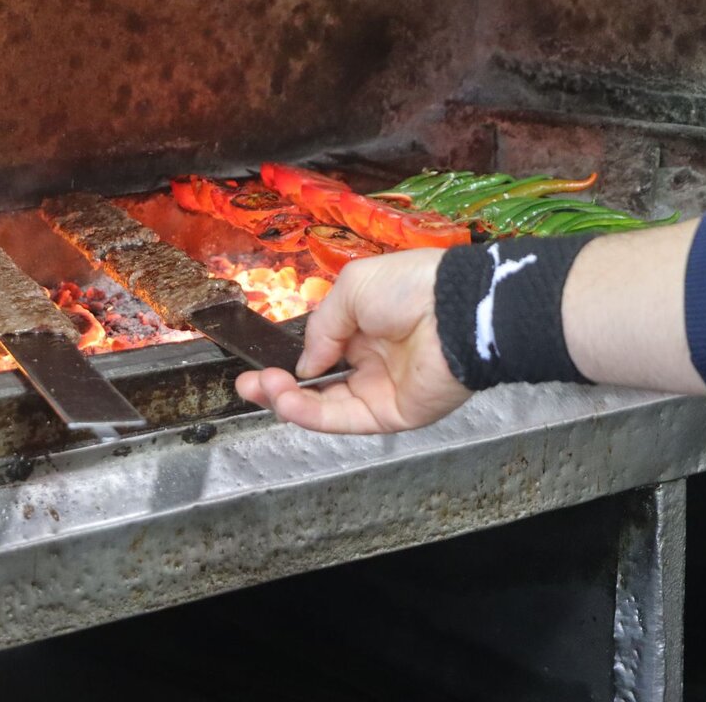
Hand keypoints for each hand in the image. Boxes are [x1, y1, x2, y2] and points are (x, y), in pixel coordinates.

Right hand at [236, 248, 471, 432]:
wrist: (457, 310)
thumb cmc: (408, 288)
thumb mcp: (351, 289)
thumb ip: (320, 328)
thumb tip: (304, 363)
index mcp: (362, 326)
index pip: (316, 351)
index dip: (286, 360)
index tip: (257, 363)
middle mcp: (368, 360)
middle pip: (314, 384)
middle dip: (277, 385)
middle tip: (249, 383)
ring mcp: (378, 390)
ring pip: (323, 404)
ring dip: (288, 399)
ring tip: (262, 389)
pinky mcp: (389, 415)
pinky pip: (343, 418)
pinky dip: (310, 413)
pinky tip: (285, 402)